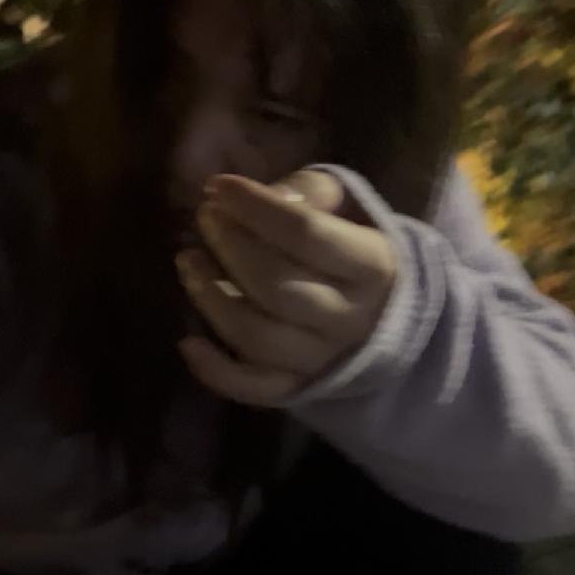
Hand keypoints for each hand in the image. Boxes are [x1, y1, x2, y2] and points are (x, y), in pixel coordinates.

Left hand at [175, 170, 396, 405]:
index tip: (219, 186)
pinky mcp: (298, 388)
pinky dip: (215, 370)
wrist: (386, 314)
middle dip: (230, 246)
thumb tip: (264, 196)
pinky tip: (188, 342)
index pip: (307, 234)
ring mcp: (323, 360)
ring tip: (188, 261)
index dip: (256, 207)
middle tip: (205, 218)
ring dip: (211, 298)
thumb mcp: (346, 207)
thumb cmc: (353, 247)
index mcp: (372, 266)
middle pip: (276, 285)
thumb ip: (308, 193)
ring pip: (257, 336)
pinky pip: (252, 388)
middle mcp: (350, 318)